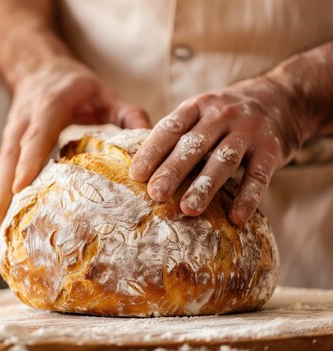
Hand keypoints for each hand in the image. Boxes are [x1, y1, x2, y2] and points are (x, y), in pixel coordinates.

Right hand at [0, 57, 149, 235]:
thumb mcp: (104, 92)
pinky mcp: (8, 143)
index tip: (20, 187)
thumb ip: (127, 113)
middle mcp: (25, 121)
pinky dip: (0, 193)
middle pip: (10, 156)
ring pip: (2, 166)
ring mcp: (12, 133)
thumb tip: (149, 139)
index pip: (37, 135)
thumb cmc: (74, 85)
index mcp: (49, 107)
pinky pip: (3, 169)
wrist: (36, 69)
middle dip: (4, 189)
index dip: (28, 161)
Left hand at [129, 76, 309, 226]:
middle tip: (155, 194)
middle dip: (172, 170)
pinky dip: (247, 197)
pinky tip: (235, 217)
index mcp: (197, 106)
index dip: (152, 151)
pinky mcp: (273, 148)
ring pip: (224, 160)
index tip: (136, 175)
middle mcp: (222, 115)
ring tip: (188, 209)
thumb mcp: (202, 112)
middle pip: (194, 145)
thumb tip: (142, 169)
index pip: (170, 128)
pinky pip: (258, 175)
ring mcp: (248, 130)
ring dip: (205, 186)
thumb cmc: (228, 115)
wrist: (284, 96)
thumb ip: (179, 134)